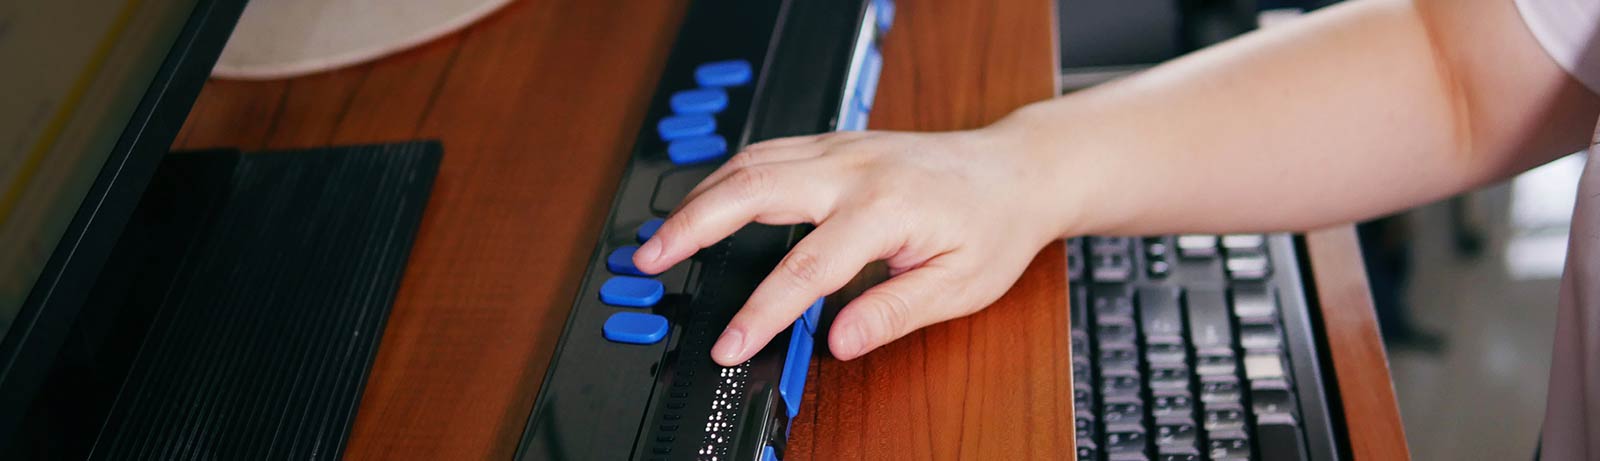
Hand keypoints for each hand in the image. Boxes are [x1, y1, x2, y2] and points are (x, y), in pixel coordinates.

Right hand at [632, 127, 1068, 365]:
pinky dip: (725, 176)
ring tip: (661, 237)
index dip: (760, 313)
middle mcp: (854, 169)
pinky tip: (705, 202)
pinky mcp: (834, 143)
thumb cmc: (992, 227)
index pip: (805, 268)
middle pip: (753, 190)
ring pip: (751, 162)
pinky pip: (766, 152)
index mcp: (885, 209)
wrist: (1016, 170)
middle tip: (649, 260)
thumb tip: (838, 342)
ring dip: (699, 197)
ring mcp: (840, 149)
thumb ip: (893, 313)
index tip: (729, 344)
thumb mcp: (958, 286)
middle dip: (692, 226)